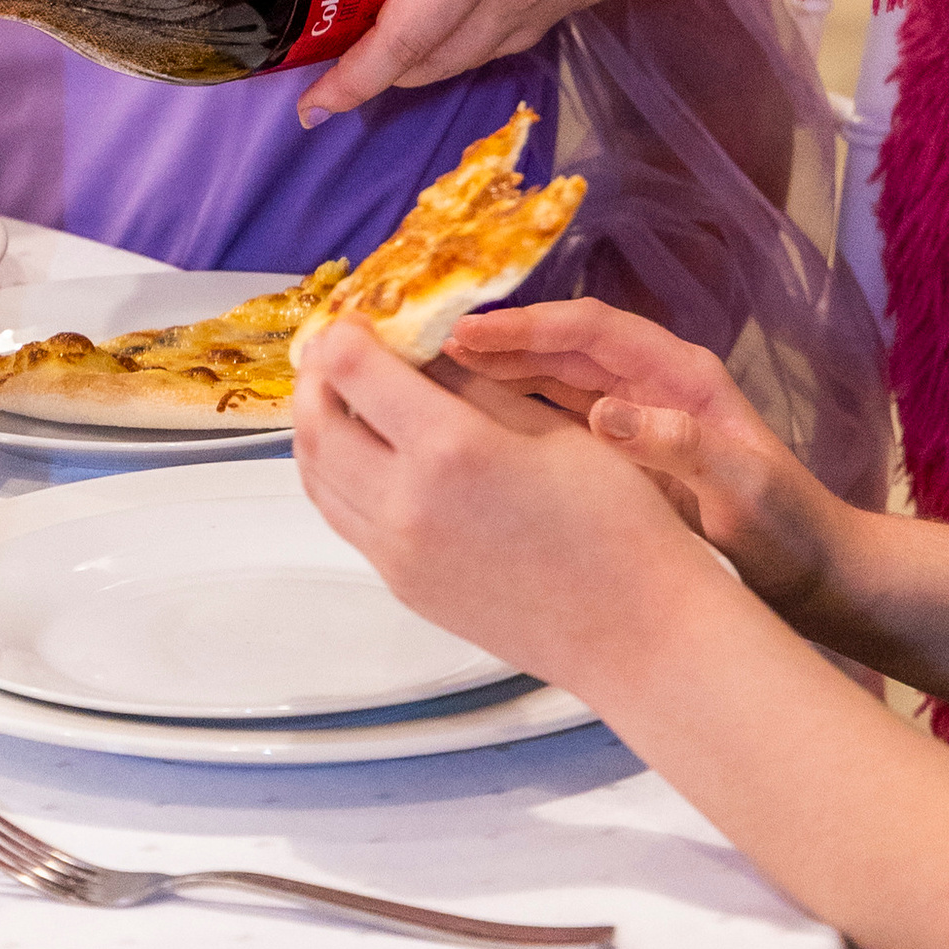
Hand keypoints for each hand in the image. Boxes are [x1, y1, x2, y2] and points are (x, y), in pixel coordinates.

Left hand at [293, 310, 703, 691]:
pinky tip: (369, 452)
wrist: (632, 631)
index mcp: (449, 451)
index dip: (344, 334)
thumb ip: (474, 388)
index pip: (353, 373)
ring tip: (343, 394)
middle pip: (315, 424)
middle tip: (338, 348)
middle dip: (317, 376)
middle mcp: (405, 506)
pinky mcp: (403, 588)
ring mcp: (397, 556)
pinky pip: (343, 519)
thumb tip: (424, 353)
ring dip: (316, 426)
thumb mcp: (550, 428)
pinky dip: (336, 474)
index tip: (355, 316)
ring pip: (317, 478)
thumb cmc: (614, 523)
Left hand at [294, 0, 661, 119]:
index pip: (402, 38)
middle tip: (333, 70)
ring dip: (429, 61)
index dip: (354, 77)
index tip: (312, 106)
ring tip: (389, 50)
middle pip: (433, 59)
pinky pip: (516, 35)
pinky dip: (476, 41)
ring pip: (476, 53)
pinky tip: (468, 15)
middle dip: (380, 74)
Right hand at [443, 296, 851, 626]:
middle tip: (424, 348)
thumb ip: (679, 446)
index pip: (590, 329)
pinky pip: (558, 421)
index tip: (466, 334)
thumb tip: (604, 414)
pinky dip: (513, 418)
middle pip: (561, 345)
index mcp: (681, 374)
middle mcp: (652, 384)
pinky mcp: (624, 455)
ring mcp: (636, 418)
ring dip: (496, 377)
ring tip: (429, 381)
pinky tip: (469, 431)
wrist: (817, 577)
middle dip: (496, 343)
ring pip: (552, 380)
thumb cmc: (787, 530)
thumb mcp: (740, 488)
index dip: (526, 326)